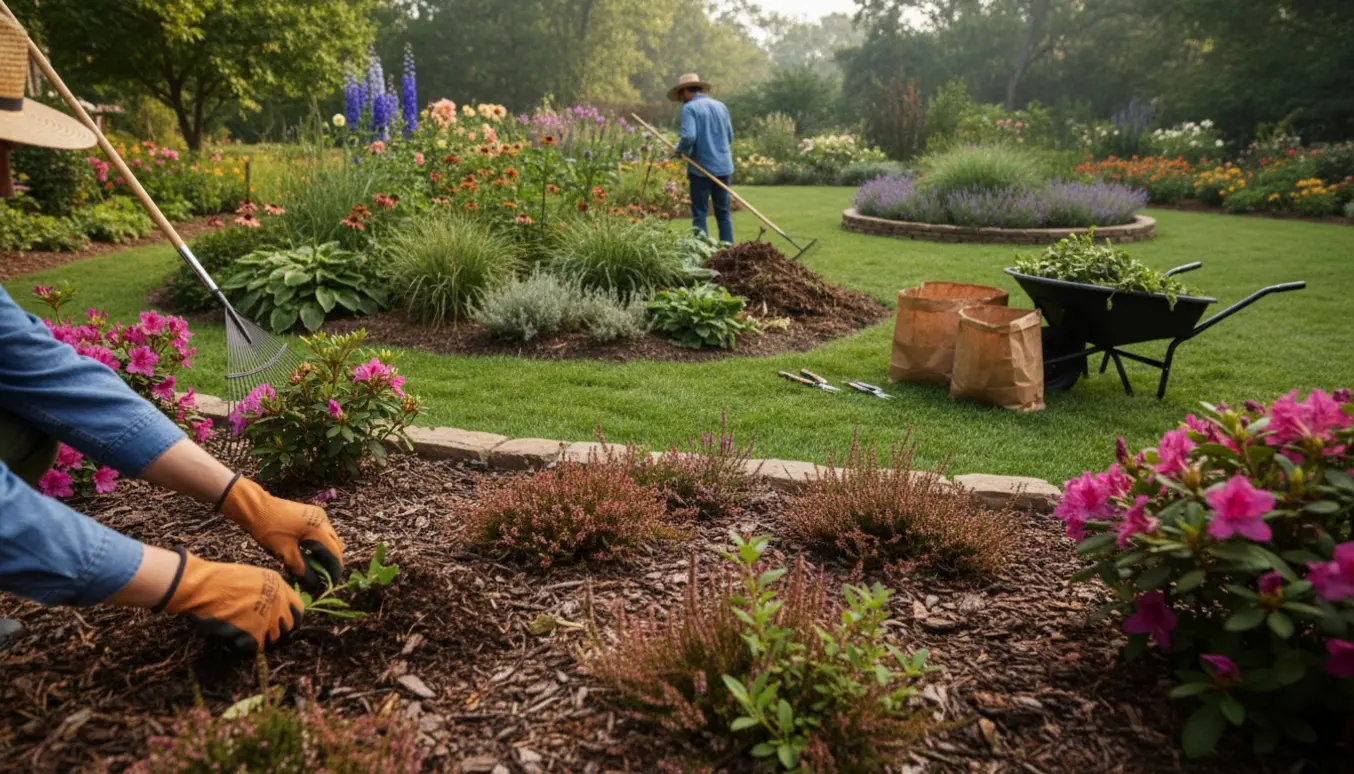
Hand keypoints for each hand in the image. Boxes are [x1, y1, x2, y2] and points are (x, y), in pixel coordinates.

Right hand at [158, 549, 302, 653]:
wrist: (206, 586)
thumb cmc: (222, 578)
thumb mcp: (254, 576)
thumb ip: (268, 590)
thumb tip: (272, 604)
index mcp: (280, 586)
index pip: (298, 609)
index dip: (291, 617)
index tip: (283, 623)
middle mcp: (279, 603)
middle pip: (288, 627)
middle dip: (278, 631)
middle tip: (263, 632)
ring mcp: (269, 619)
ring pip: (273, 638)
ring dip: (262, 639)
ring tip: (246, 633)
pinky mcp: (255, 633)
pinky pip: (256, 647)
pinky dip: (247, 646)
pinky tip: (236, 639)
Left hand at [217, 476, 343, 589]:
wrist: (256, 508)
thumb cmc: (270, 529)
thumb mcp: (286, 552)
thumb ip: (301, 568)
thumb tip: (313, 583)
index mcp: (319, 529)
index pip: (334, 552)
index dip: (334, 568)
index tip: (331, 582)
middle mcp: (323, 520)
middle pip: (335, 543)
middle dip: (332, 560)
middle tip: (326, 576)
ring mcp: (317, 515)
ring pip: (329, 537)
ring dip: (326, 551)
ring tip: (318, 566)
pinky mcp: (310, 514)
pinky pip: (321, 531)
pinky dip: (319, 543)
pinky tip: (311, 552)